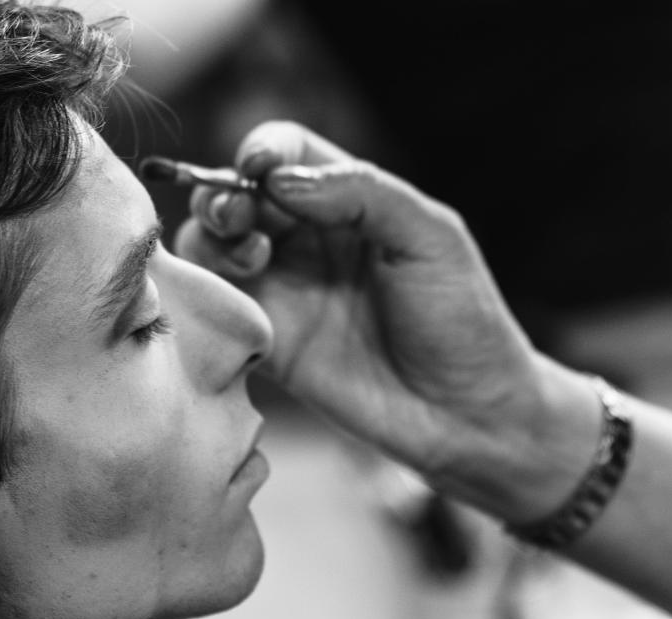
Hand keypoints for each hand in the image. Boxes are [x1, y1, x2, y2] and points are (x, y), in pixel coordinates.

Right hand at [174, 122, 583, 517]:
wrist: (466, 415)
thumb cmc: (463, 319)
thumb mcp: (431, 238)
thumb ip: (362, 193)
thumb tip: (280, 179)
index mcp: (350, 203)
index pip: (288, 154)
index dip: (263, 150)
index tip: (256, 166)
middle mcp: (309, 241)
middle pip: (237, 196)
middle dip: (223, 195)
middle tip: (235, 216)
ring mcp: (285, 291)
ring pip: (214, 248)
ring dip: (211, 241)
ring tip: (250, 258)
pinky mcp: (268, 343)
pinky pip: (216, 308)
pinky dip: (205, 293)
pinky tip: (233, 298)